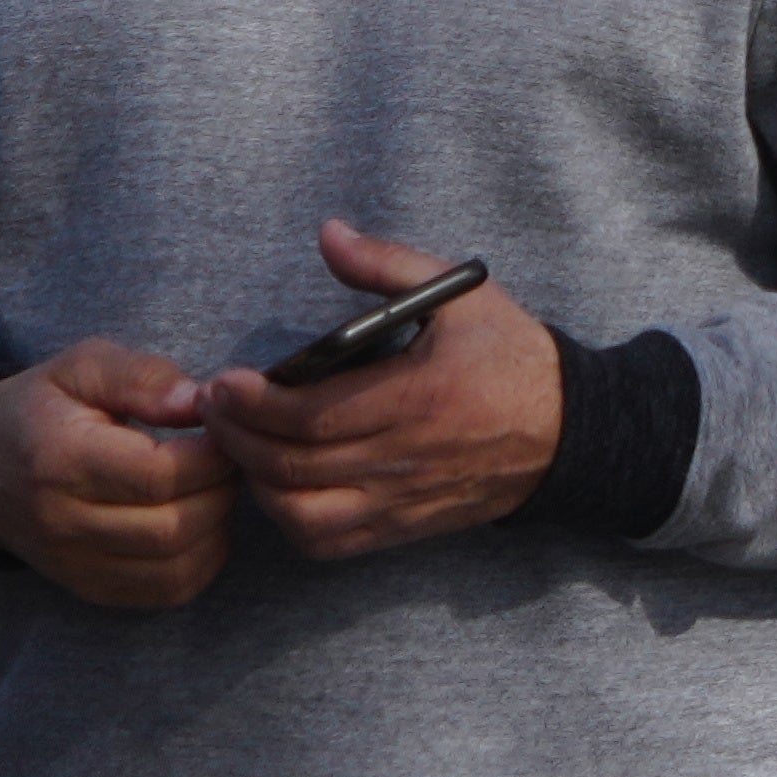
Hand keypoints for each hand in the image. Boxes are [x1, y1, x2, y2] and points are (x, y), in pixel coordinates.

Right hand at [0, 342, 225, 608]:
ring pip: (174, 568)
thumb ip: (143, 377)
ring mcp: (72, 563)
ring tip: (214, 485)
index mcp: (62, 462)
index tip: (224, 425)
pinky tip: (201, 522)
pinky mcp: (85, 585)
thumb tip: (200, 400)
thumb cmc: (39, 407)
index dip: (214, 452)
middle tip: (228, 454)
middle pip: (173, 527)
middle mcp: (63, 523)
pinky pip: (161, 592)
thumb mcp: (83, 366)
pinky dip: (199, 562)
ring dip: (217, 527)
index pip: (160, 476)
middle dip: (222, 488)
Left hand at [204, 227, 567, 568]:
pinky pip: (327, 541)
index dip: (253, 405)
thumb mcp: (460, 295)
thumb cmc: (509, 357)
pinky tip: (278, 489)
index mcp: (418, 397)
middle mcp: (404, 456)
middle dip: (236, 438)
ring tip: (240, 447)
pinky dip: (288, 521)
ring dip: (256, 484)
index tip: (223, 383)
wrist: (566, 430)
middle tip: (210, 410)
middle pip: (291, 466)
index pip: (309, 417)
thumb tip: (328, 235)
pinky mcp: (401, 526)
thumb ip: (387, 263)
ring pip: (300, 512)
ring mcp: (401, 498)